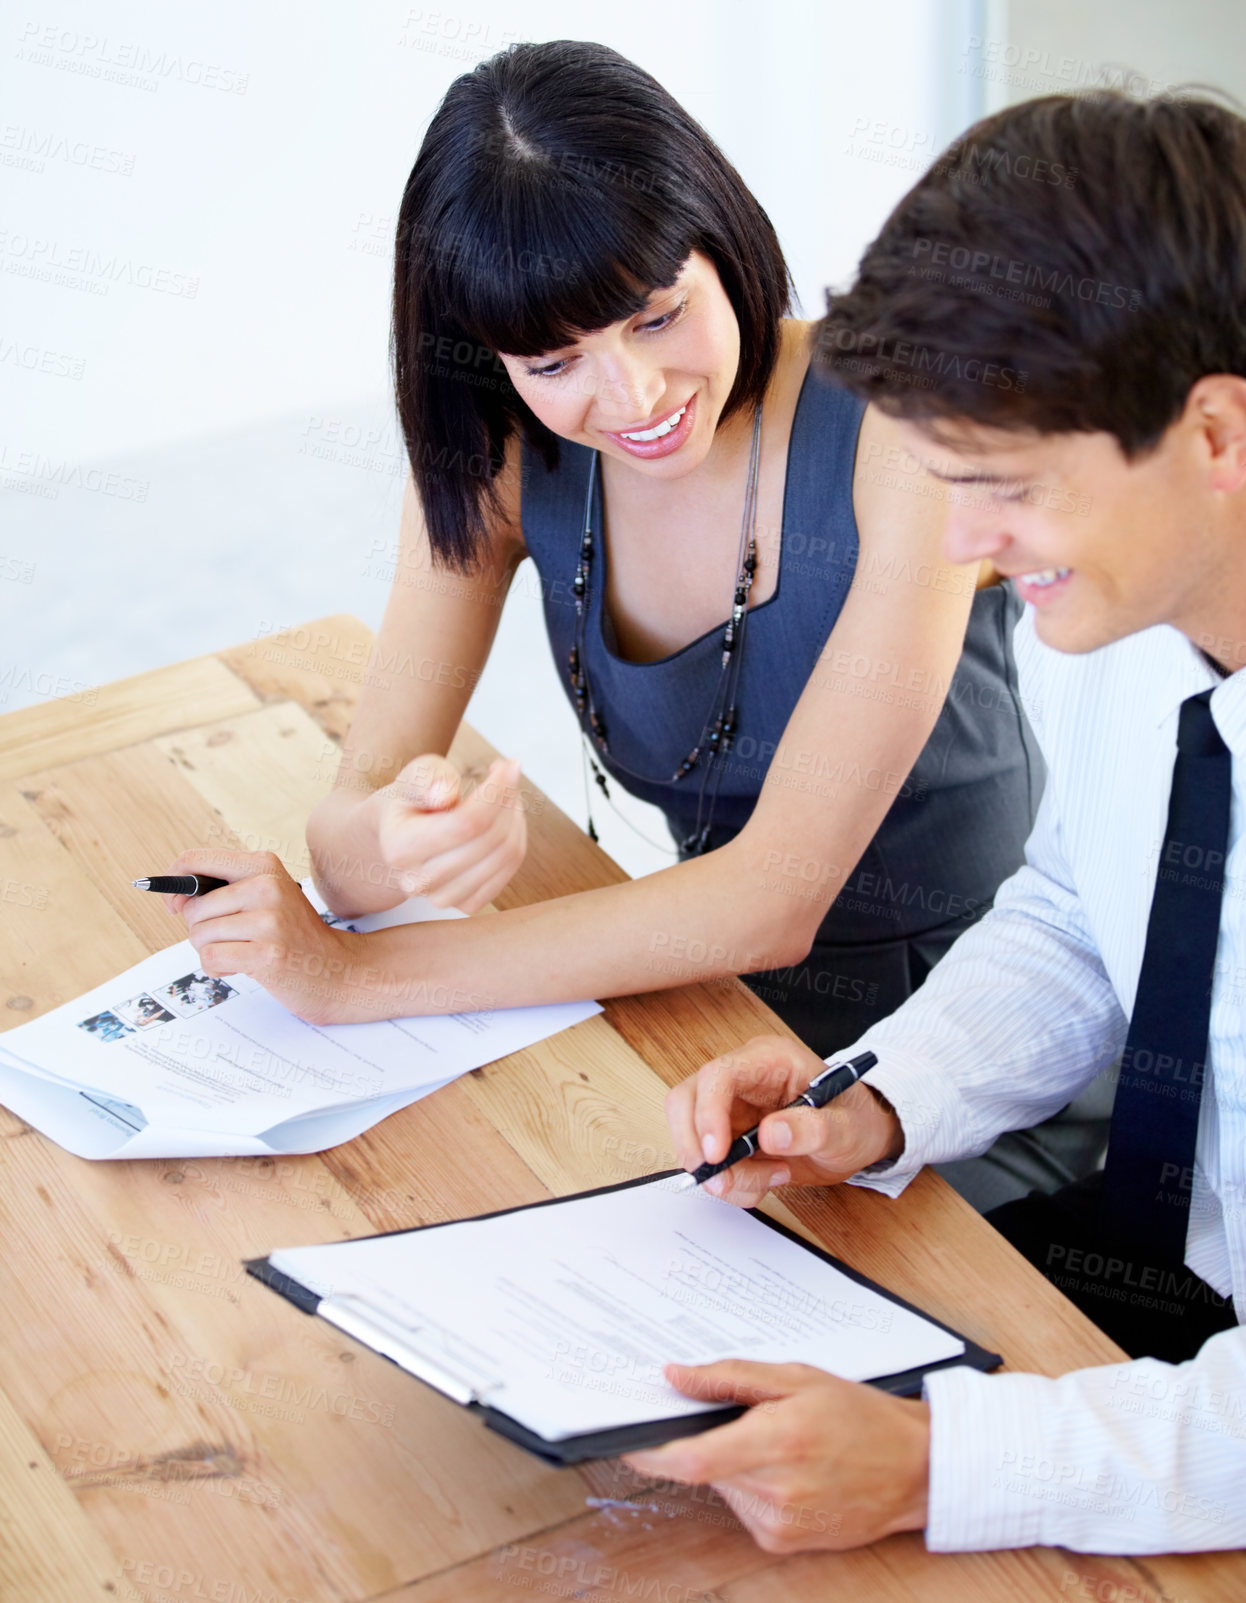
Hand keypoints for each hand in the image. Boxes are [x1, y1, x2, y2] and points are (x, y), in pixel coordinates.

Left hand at [163, 849, 378, 1024]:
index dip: (174, 882)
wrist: (338, 970)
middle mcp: (267, 886)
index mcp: (263, 865)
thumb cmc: (293, 936)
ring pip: (199, 936)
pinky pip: (211, 958)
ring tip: (243, 952)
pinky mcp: (267, 953)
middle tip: (232, 939)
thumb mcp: (265, 898)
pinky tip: (243, 966)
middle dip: (201, 931)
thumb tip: (176, 899)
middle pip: (193, 908)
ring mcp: (270, 920)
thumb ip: (222, 891)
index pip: (194, 859)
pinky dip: (219, 968)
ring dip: (211, 952)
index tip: (175, 904)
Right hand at [370, 754, 526, 912]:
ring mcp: (442, 899)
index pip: (466, 823)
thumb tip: (445, 795)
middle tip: (506, 775)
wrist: (404, 833)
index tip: (508, 765)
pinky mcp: (466, 905)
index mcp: (399, 848)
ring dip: (515, 818)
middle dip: (507, 800)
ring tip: (505, 795)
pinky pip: (509, 871)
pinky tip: (504, 820)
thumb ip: (427, 778)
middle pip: (489, 838)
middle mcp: (417, 882)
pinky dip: (516, 839)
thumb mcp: (416, 775)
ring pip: (505, 855)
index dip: (496, 792)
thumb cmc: (414, 798)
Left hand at [622, 1360, 928, 1552]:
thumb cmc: (859, 1416)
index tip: (628, 1441)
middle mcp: (776, 1490)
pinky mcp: (782, 1542)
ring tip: (777, 1441)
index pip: (694, 1459)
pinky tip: (786, 1470)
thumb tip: (677, 1376)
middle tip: (735, 1418)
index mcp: (778, 1441)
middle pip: (706, 1469)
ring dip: (730, 1463)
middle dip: (703, 1442)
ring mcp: (779, 1523)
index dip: (652, 1454)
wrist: (912, 1469)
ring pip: (723, 1487)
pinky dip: (750, 1485)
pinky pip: (743, 1506)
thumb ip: (730, 1377)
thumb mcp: (796, 1378)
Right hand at [665, 1034, 902, 1205]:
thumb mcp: (846, 1127)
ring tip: (771, 1179)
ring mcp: (731, 1107)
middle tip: (722, 1182)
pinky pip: (710, 1162)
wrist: (858, 1139)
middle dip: (697, 1147)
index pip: (718, 1075)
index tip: (718, 1154)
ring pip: (692, 1137)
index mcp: (769, 1060)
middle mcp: (742, 1078)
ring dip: (722, 1172)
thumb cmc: (854, 1120)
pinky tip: (767, 1180)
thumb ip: (813, 1128)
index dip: (708, 1113)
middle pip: (686, 1101)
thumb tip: (771, 1134)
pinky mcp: (728, 1135)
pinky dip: (731, 1182)